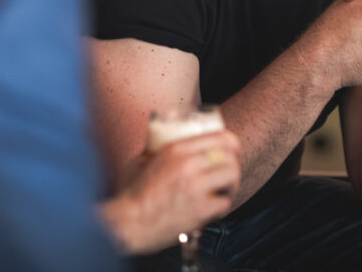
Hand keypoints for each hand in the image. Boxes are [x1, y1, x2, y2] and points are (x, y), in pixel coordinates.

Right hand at [101, 130, 240, 253]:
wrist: (128, 223)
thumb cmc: (133, 195)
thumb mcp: (144, 160)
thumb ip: (157, 149)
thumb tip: (164, 140)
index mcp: (175, 149)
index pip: (219, 137)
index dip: (232, 143)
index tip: (234, 149)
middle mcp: (187, 164)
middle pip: (229, 156)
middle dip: (233, 165)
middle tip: (229, 175)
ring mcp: (195, 186)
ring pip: (231, 176)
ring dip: (231, 185)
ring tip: (224, 191)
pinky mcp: (199, 209)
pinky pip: (225, 202)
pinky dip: (222, 206)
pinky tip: (213, 209)